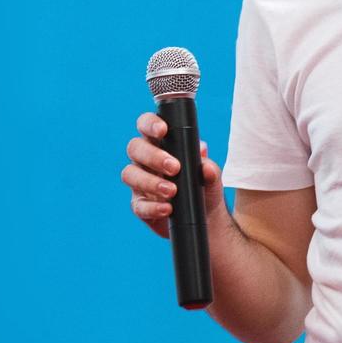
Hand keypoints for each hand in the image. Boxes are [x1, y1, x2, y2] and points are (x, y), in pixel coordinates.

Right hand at [122, 113, 227, 237]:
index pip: (147, 126)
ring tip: (172, 191)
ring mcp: (140, 183)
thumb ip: (210, 170)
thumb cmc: (205, 189)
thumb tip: (206, 166)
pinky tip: (167, 209)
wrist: (207, 219)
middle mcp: (145, 161)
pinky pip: (138, 205)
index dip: (150, 124)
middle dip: (153, 156)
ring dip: (150, 182)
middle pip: (135, 148)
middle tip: (174, 167)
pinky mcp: (140, 206)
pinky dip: (152, 207)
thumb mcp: (212, 178)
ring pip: (129, 174)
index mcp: (160, 145)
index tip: (163, 130)